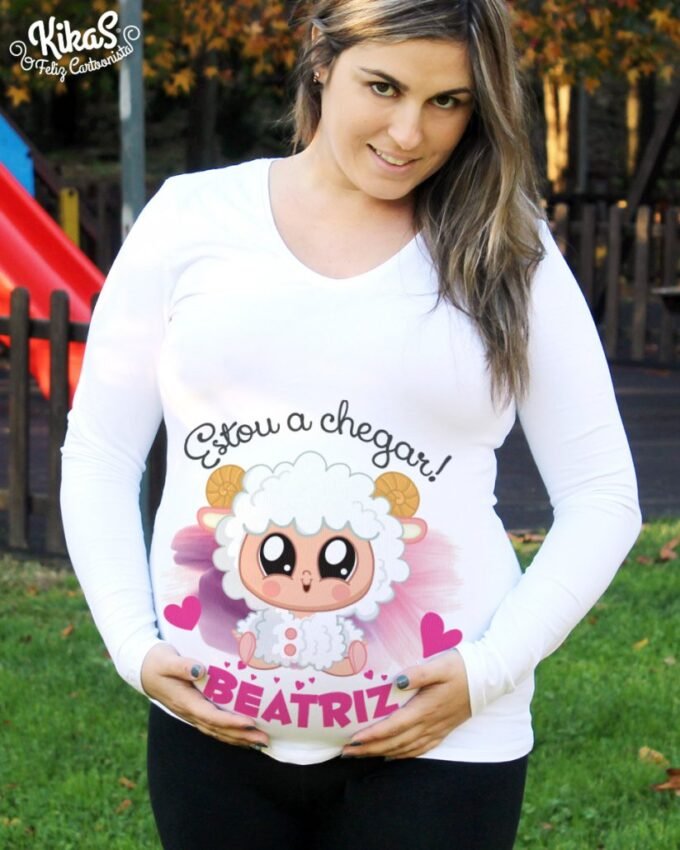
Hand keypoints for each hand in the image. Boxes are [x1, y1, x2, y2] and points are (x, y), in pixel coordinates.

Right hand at [140, 643, 268, 748]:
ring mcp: (192, 714)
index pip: (210, 716)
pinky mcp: (196, 711)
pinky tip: (245, 736)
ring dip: (239, 739)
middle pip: (218, 729)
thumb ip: (182, 666)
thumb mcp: (167, 661)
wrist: (143, 670)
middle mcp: (190, 712)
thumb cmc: (157, 662)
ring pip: (217, 732)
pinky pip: (214, 727)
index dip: (230, 721)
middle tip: (265, 740)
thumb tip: (200, 669)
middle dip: (241, 736)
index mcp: (185, 701)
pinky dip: (230, 734)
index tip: (249, 722)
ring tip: (261, 742)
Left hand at [341, 650, 470, 759]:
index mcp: (425, 708)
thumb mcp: (440, 665)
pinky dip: (403, 755)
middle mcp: (429, 724)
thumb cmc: (461, 668)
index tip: (353, 739)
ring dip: (381, 753)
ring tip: (361, 755)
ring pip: (405, 749)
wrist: (488, 678)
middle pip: (395, 743)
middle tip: (346, 752)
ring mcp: (437, 730)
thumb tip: (396, 680)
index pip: (393, 727)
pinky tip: (393, 755)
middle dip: (369, 749)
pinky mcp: (443, 730)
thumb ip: (418, 673)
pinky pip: (420, 749)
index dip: (372, 735)